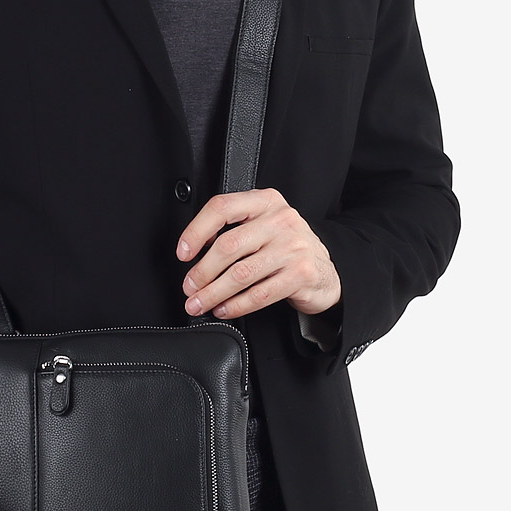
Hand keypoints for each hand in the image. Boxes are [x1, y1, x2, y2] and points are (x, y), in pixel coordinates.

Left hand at [176, 188, 340, 323]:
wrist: (326, 270)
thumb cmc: (286, 248)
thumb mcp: (264, 226)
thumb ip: (235, 229)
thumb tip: (195, 252)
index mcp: (266, 201)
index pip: (222, 208)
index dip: (196, 231)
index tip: (183, 253)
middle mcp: (281, 220)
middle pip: (228, 245)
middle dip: (201, 272)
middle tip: (189, 288)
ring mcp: (293, 247)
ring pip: (241, 274)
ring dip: (213, 293)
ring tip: (200, 303)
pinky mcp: (301, 274)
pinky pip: (259, 294)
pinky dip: (236, 306)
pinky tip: (224, 309)